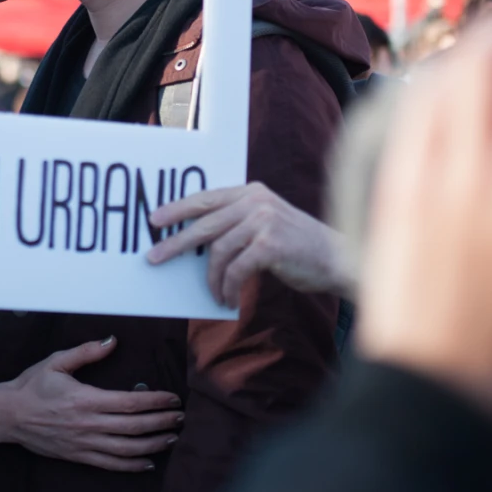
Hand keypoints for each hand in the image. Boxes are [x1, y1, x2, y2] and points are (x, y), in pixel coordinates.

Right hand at [0, 337, 184, 471]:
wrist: (8, 415)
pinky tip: (147, 463)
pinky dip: (131, 466)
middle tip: (180, 418)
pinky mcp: (78, 456)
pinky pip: (109, 465)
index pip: (129, 402)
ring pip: (126, 449)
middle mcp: (88, 424)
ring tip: (171, 439)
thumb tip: (112, 341)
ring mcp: (84, 443)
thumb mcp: (56, 362)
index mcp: (86, 399)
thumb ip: (86, 352)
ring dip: (152, 445)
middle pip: (134, 427)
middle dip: (161, 423)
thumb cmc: (32, 386)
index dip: (154, 401)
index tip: (172, 398)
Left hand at [146, 184, 352, 306]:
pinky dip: (228, 288)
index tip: (155, 221)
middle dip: (177, 243)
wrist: (336, 260)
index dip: (178, 209)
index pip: (207, 198)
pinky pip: (235, 269)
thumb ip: (237, 224)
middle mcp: (256, 201)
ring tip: (215, 295)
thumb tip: (197, 241)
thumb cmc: (297, 247)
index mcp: (252, 192)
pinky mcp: (270, 244)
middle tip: (154, 258)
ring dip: (212, 279)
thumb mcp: (266, 225)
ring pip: (219, 251)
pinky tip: (228, 300)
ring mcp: (263, 221)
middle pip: (205, 223)